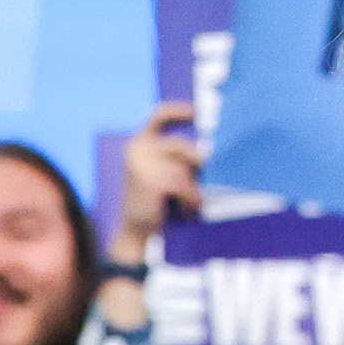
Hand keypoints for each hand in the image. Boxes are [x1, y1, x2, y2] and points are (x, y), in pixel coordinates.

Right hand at [108, 100, 202, 266]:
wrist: (136, 233)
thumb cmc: (154, 201)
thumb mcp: (163, 172)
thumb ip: (177, 156)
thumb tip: (208, 147)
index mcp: (139, 144)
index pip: (159, 117)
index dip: (178, 111)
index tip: (196, 112)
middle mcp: (138, 150)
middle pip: (184, 147)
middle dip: (195, 166)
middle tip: (190, 186)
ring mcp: (145, 165)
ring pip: (188, 168)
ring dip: (193, 188)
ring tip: (185, 203)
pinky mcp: (155, 182)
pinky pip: (188, 186)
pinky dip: (192, 199)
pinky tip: (187, 210)